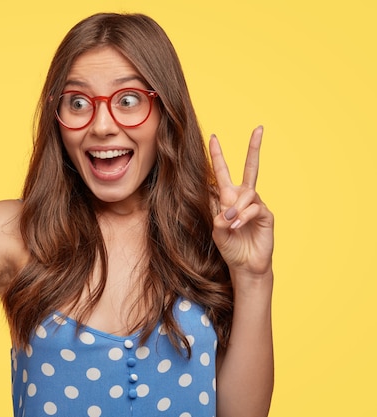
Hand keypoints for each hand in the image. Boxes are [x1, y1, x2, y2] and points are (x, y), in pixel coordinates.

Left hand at [209, 126, 273, 277]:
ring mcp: (256, 205)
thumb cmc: (230, 248)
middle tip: (259, 128)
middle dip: (254, 148)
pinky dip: (244, 216)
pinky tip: (237, 225)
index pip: (222, 173)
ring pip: (248, 193)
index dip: (218, 156)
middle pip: (250, 168)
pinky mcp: (266, 215)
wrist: (245, 265)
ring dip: (237, 207)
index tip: (213, 138)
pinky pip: (254, 208)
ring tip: (230, 223)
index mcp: (227, 198)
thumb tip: (227, 209)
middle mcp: (243, 198)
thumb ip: (218, 217)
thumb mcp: (217, 231)